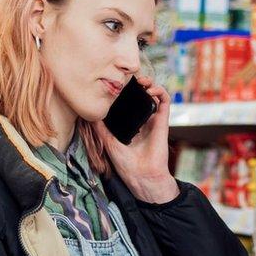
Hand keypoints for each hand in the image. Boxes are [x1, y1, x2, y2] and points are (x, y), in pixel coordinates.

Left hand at [95, 76, 178, 203]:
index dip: (126, 92)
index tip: (117, 85)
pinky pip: (165, 102)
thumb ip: (100, 128)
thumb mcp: (108, 142)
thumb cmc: (127, 164)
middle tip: (131, 79)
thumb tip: (89, 114)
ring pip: (155, 95)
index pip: (129, 102)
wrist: (142, 176)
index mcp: (131, 125)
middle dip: (138, 84)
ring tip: (142, 81)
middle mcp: (143, 121)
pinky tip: (150, 89)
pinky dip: (160, 91)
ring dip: (150, 84)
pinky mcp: (163, 121)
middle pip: (142, 96)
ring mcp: (153, 120)